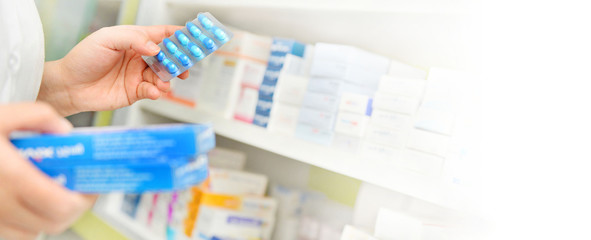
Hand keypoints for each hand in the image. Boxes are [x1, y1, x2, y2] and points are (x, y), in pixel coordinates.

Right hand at [0, 103, 97, 238]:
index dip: (84, 198)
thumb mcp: (1, 115)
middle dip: (74, 206)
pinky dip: (29, 221)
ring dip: (51, 215)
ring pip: (35, 231)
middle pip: (55, 222)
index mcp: (9, 176)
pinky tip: (31, 200)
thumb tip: (64, 132)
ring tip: (56, 192)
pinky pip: (15, 232)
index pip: (61, 205)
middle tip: (79, 189)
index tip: (91, 184)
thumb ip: (38, 115)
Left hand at [38, 25, 189, 115]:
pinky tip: (154, 91)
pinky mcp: (135, 92)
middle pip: (168, 57)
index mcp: (135, 40)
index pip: (162, 34)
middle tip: (186, 64)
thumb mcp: (107, 38)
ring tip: (164, 82)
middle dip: (180, 60)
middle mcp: (140, 57)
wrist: (69, 86)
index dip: (179, 35)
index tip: (193, 37)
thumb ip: (133, 39)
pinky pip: (153, 91)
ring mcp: (138, 75)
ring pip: (163, 75)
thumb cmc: (83, 58)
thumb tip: (155, 47)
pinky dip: (157, 91)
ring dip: (167, 78)